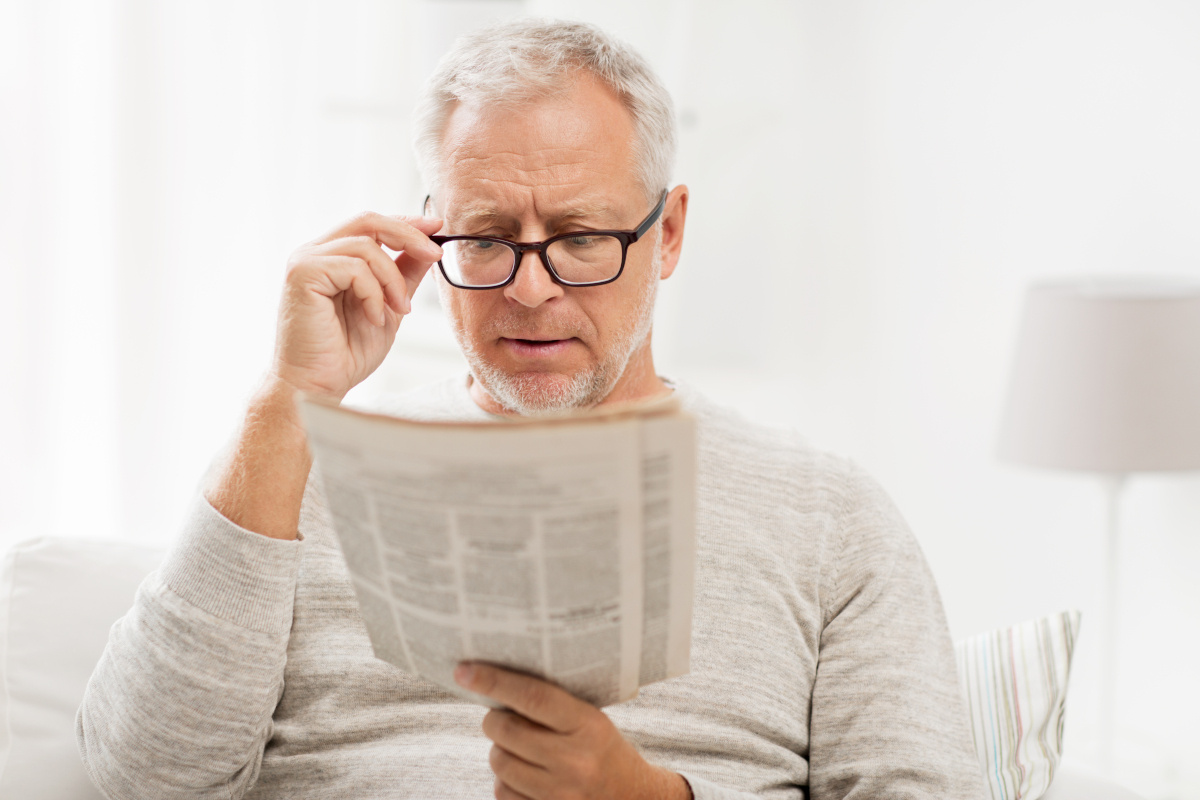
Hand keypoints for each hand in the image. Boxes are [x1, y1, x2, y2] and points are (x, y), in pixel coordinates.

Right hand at [269, 212, 443, 400]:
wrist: (317, 386)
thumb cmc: (345, 354)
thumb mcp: (388, 307)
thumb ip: (403, 276)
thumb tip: (428, 249)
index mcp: (332, 257)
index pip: (371, 225)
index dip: (405, 223)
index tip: (437, 227)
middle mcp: (315, 252)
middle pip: (368, 220)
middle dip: (408, 234)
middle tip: (435, 253)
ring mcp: (305, 261)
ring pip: (367, 246)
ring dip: (393, 279)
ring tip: (399, 309)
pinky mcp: (302, 274)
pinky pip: (355, 268)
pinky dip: (374, 294)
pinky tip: (374, 319)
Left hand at [456, 663, 692, 799]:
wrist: (632, 797)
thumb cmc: (603, 749)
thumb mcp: (591, 719)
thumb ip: (552, 704)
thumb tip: (497, 681)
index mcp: (588, 725)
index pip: (533, 697)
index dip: (495, 681)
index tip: (465, 671)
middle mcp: (575, 760)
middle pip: (507, 731)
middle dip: (493, 719)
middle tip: (499, 716)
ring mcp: (561, 793)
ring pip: (500, 762)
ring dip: (499, 750)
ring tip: (517, 746)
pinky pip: (502, 792)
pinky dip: (505, 780)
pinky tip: (524, 773)